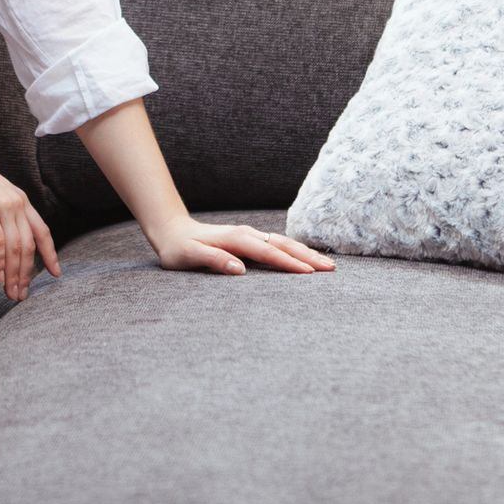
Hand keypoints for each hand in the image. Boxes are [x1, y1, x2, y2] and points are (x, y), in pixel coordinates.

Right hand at [0, 135, 60, 300]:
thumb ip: (2, 212)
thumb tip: (5, 236)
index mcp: (21, 200)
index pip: (43, 231)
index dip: (50, 254)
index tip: (56, 273)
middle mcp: (17, 202)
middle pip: (29, 245)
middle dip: (27, 273)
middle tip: (22, 295)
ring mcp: (3, 205)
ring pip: (15, 247)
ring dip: (13, 274)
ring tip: (10, 292)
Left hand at [146, 214, 336, 275]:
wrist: (172, 231)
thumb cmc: (179, 249)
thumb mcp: (189, 256)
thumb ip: (213, 261)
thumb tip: (239, 269)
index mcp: (235, 239)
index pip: (268, 253)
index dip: (289, 263)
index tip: (309, 273)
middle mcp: (247, 235)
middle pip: (283, 245)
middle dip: (308, 256)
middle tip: (331, 269)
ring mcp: (250, 236)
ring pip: (283, 243)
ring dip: (306, 253)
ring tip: (327, 265)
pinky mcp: (250, 240)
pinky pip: (277, 245)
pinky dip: (295, 251)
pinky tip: (306, 258)